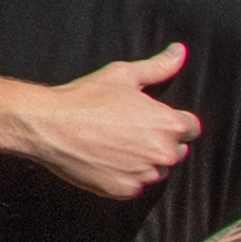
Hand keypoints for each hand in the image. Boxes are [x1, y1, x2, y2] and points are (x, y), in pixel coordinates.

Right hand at [0, 40, 206, 201]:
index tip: (150, 119)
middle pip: (176, 150)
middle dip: (159, 141)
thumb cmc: (85, 98)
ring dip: (145, 161)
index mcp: (170, 124)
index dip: (172, 121)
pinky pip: (136, 185)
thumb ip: (159, 66)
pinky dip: (125, 176)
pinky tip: (106, 160)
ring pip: (157, 170)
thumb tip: (180, 51)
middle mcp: (164, 152)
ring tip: (116, 146)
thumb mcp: (123, 75)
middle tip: (129, 131)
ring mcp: (145, 174)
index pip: (192, 128)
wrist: (48, 125)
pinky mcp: (126, 190)